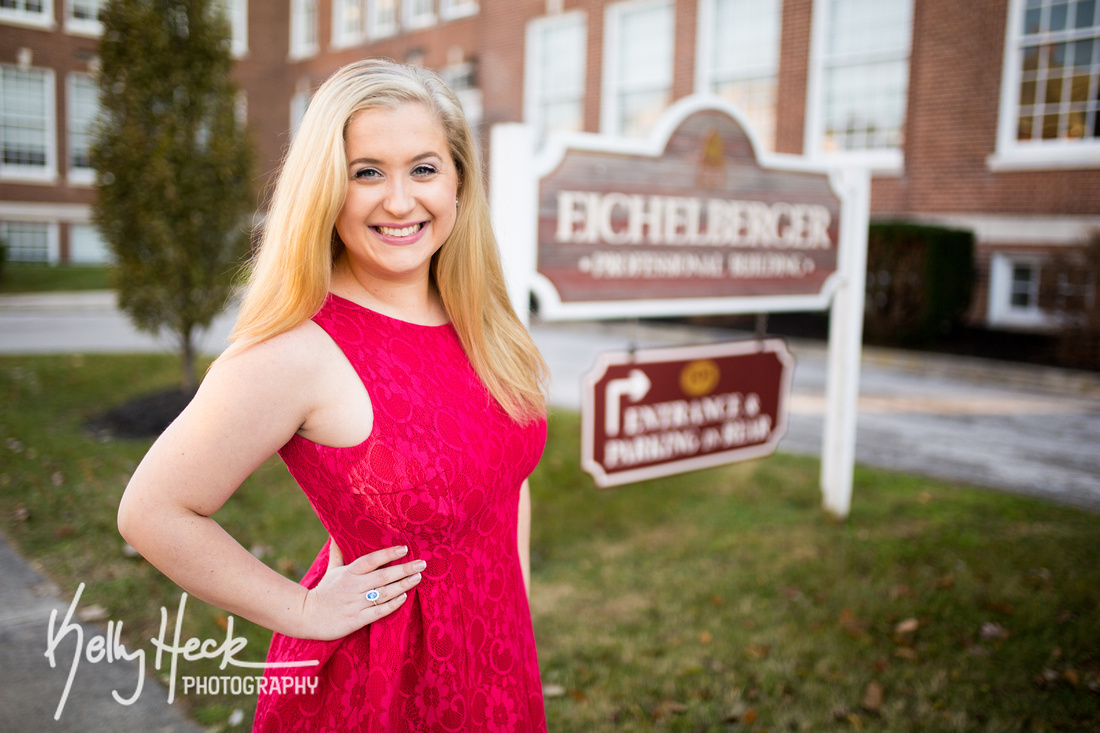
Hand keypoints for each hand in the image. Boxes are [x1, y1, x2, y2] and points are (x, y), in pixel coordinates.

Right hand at [297, 540, 424, 640]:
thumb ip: (337, 552)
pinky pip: (378, 611)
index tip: (405, 548)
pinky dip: (391, 604)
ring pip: (384, 593)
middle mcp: (354, 587)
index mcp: (349, 573)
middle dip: (404, 569)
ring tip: (418, 577)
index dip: (388, 554)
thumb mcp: (331, 570)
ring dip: (402, 585)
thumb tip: (335, 533)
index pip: (371, 560)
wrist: (306, 616)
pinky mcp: (356, 619)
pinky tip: (404, 597)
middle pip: (383, 576)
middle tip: (422, 563)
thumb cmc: (323, 591)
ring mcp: (356, 603)